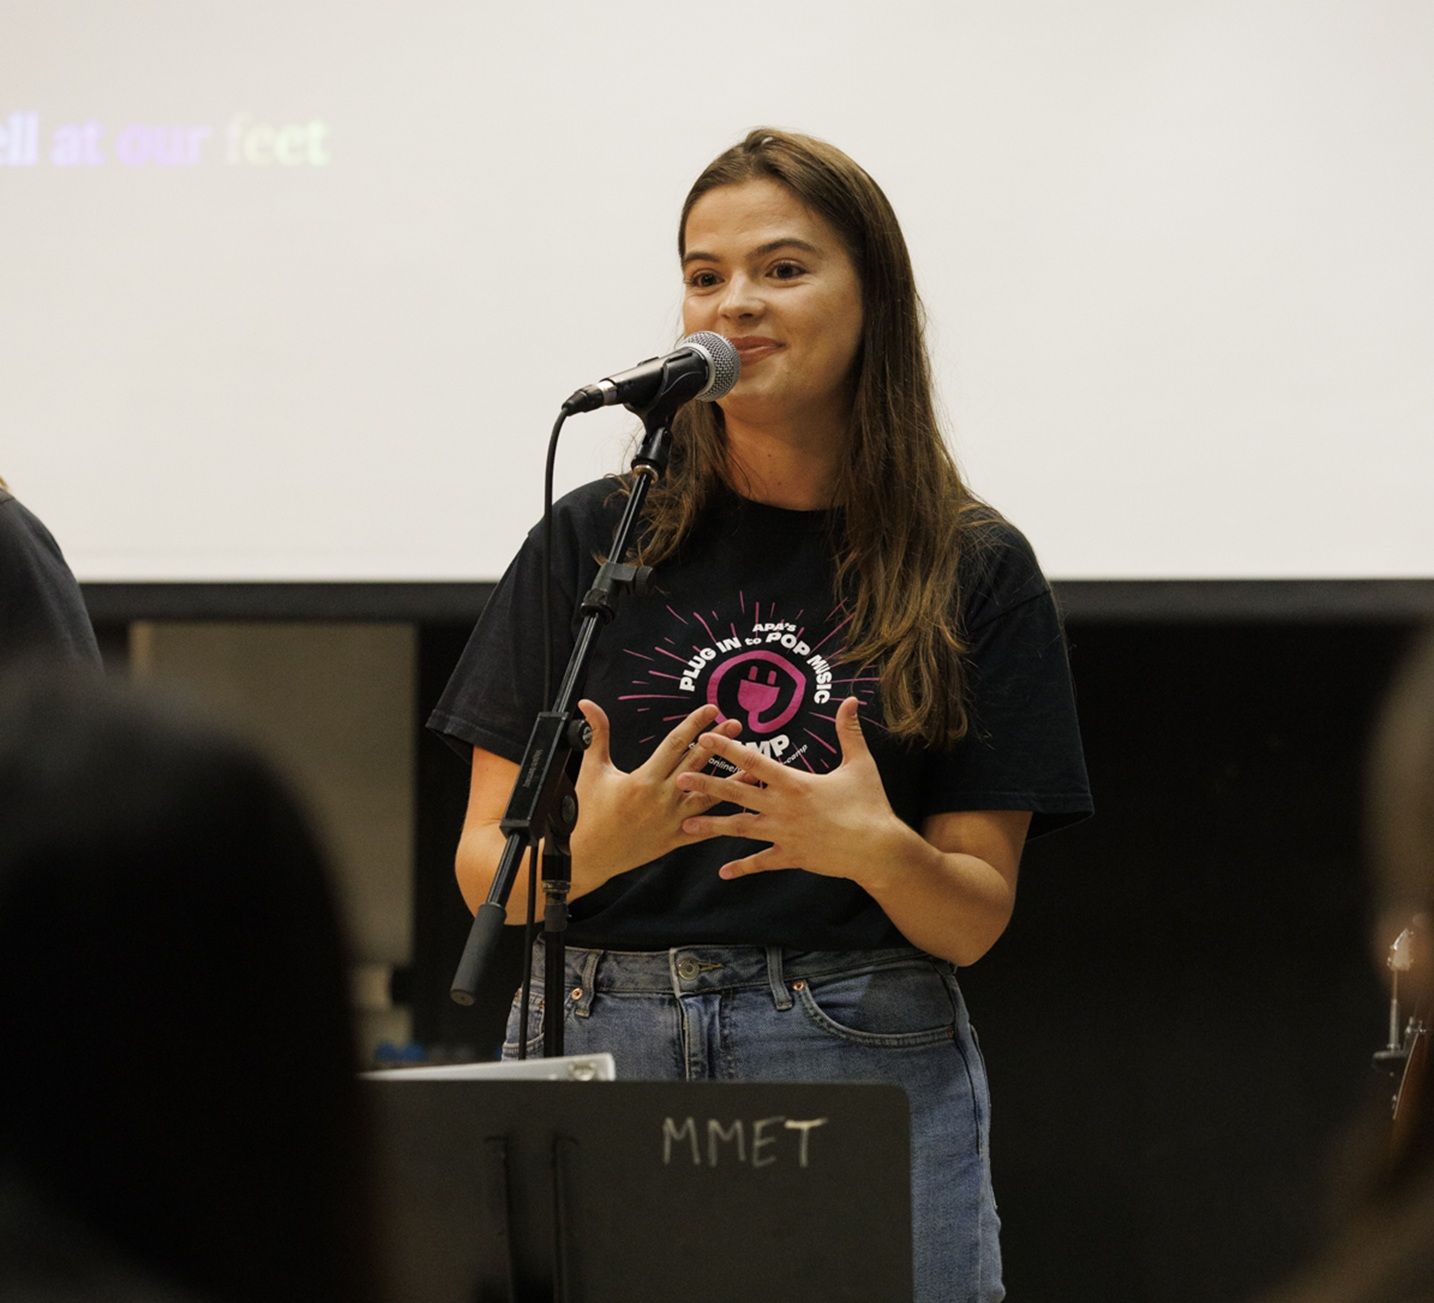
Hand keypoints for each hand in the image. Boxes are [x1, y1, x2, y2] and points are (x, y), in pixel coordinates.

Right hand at [570, 699, 743, 888]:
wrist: (589, 854)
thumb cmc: (589, 812)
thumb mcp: (593, 769)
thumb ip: (598, 734)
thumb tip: (587, 705)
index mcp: (644, 779)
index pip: (676, 744)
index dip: (695, 724)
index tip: (711, 709)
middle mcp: (662, 798)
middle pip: (697, 763)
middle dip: (719, 741)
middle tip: (736, 723)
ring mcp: (672, 820)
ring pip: (709, 796)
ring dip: (731, 778)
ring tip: (752, 764)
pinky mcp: (675, 839)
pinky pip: (706, 827)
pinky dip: (725, 817)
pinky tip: (741, 805)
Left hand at [674, 696, 905, 881]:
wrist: (878, 849)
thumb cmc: (870, 804)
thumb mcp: (861, 764)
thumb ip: (849, 731)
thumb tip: (849, 700)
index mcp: (794, 782)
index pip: (753, 761)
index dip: (727, 748)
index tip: (704, 738)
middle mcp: (782, 807)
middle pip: (736, 794)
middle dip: (707, 786)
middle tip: (680, 780)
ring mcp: (783, 834)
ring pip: (740, 829)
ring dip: (711, 827)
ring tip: (684, 826)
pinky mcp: (791, 857)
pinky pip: (761, 862)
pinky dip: (742, 867)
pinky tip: (723, 872)